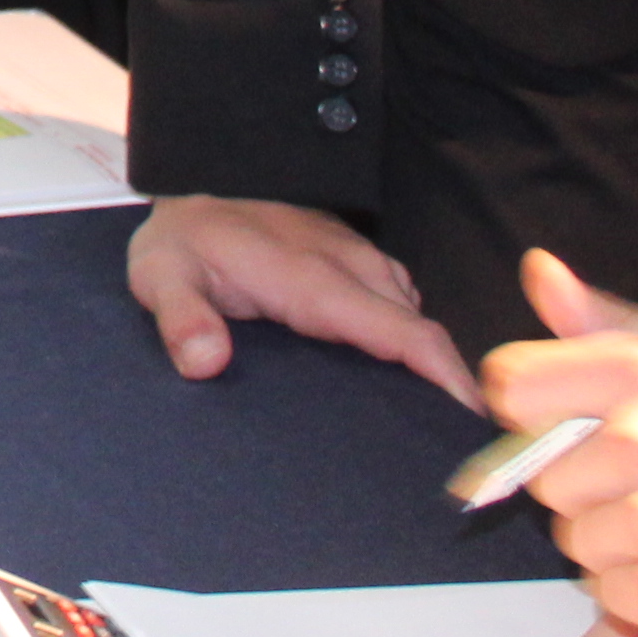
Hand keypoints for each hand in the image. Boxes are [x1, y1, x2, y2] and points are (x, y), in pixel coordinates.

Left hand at [129, 196, 471, 402]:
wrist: (193, 184)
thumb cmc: (184, 240)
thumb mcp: (162, 275)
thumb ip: (182, 317)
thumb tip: (204, 362)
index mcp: (316, 280)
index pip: (404, 332)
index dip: (447, 378)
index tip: (475, 424)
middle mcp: (353, 269)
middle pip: (423, 335)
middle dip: (451, 389)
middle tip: (458, 453)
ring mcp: (361, 263)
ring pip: (414, 319)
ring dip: (430, 366)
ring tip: (434, 430)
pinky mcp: (358, 265)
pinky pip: (399, 307)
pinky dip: (411, 343)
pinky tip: (401, 383)